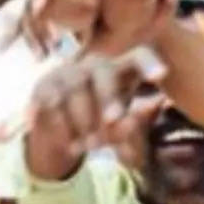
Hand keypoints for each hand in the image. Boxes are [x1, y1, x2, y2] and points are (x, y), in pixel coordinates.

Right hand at [24, 47, 166, 179]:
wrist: (55, 130)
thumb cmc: (97, 125)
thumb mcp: (118, 130)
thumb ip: (130, 125)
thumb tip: (143, 115)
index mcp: (120, 70)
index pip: (138, 57)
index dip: (149, 64)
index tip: (161, 75)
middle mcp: (94, 64)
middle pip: (103, 70)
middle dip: (109, 96)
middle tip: (113, 119)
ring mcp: (67, 72)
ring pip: (76, 89)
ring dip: (84, 121)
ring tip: (89, 146)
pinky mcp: (43, 86)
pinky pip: (52, 103)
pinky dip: (62, 127)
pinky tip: (69, 144)